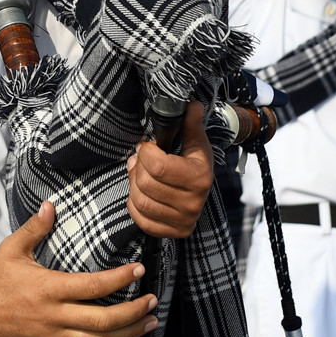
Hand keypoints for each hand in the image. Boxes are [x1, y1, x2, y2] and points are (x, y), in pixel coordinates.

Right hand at [0, 202, 156, 336]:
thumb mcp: (12, 249)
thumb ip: (35, 228)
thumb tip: (51, 206)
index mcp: (48, 289)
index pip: (94, 286)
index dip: (120, 279)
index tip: (139, 271)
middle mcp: (54, 316)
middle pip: (104, 320)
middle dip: (134, 312)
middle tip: (152, 302)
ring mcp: (53, 335)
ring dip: (129, 334)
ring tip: (149, 324)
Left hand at [129, 103, 213, 238]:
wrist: (202, 194)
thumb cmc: (195, 166)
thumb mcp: (196, 144)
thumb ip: (190, 125)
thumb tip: (191, 104)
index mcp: (199, 178)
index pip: (157, 165)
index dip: (145, 151)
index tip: (148, 146)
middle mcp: (192, 203)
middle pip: (146, 183)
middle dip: (137, 167)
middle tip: (140, 159)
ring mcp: (182, 220)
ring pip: (140, 201)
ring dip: (133, 185)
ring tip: (138, 174)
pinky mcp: (171, 232)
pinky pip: (140, 218)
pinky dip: (134, 204)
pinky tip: (141, 192)